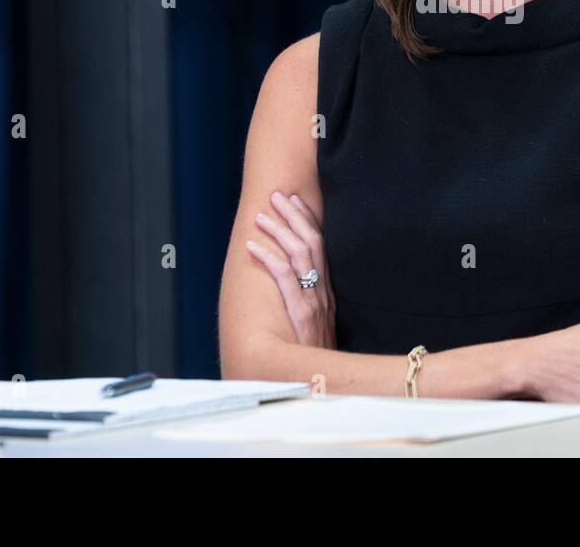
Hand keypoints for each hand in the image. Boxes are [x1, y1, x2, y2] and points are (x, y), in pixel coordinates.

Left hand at [245, 190, 336, 348]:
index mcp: (326, 290)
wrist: (321, 383)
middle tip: (276, 196)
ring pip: (298, 255)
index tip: (295, 200)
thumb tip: (294, 283)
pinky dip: (268, 259)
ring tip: (260, 217)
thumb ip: (309, 302)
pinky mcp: (300, 315)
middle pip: (311, 242)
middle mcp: (323, 291)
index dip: (307, 219)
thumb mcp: (317, 324)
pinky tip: (253, 248)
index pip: (320, 244)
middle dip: (293, 216)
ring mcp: (313, 302)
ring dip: (278, 232)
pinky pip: (285, 279)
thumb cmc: (314, 354)